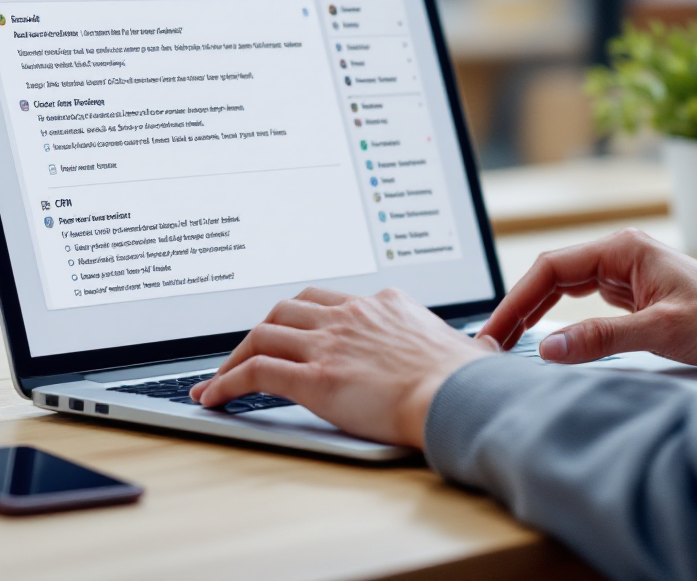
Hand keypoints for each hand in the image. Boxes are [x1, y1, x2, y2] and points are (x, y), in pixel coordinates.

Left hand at [189, 287, 496, 447]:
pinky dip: (227, 382)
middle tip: (250, 348)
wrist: (460, 397)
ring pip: (263, 332)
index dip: (304, 316)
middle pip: (288, 307)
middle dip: (264, 326)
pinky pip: (256, 371)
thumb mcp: (471, 348)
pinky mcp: (316, 377)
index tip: (294, 332)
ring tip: (220, 376)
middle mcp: (351, 315)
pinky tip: (213, 397)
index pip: (329, 299)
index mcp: (383, 304)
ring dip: (235, 354)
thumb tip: (484, 349)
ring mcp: (330, 343)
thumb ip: (467, 344)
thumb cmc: (469, 380)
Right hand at [478, 228, 696, 365]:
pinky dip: (557, 317)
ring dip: (534, 312)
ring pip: (562, 287)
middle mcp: (617, 255)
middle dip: (519, 307)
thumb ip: (601, 339)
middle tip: (492, 340)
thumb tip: (549, 348)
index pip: (551, 269)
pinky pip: (580, 301)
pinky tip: (544, 335)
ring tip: (507, 339)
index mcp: (620, 250)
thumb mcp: (659, 331)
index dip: (517, 300)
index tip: (496, 328)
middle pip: (550, 276)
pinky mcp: (628, 293)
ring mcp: (622, 272)